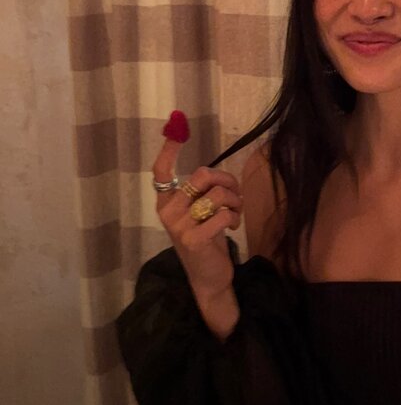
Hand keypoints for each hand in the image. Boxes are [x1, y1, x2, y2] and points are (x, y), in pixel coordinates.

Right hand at [152, 129, 242, 331]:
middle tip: (234, 196)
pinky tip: (232, 227)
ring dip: (235, 202)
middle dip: (228, 181)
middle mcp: (167, 211)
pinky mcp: (193, 239)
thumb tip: (213, 172)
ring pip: (218, 194)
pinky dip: (234, 218)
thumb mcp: (200, 212)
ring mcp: (178, 226)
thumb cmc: (207, 239)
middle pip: (203, 175)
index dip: (169, 149)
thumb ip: (201, 192)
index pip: (161, 170)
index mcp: (166, 201)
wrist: (209, 277)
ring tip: (234, 214)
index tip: (176, 128)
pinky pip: (223, 214)